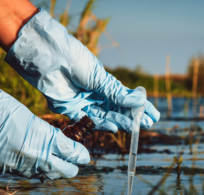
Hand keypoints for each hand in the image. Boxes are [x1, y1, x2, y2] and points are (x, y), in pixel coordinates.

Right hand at [0, 72, 89, 178]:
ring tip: (59, 161)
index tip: (85, 156)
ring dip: (55, 170)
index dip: (81, 155)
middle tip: (75, 160)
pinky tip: (37, 162)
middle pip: (63, 171)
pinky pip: (27, 174)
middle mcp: (33, 157)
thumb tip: (56, 143)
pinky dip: (37, 170)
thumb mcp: (28, 117)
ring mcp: (18, 166)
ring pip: (46, 175)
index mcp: (43, 138)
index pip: (71, 153)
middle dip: (72, 166)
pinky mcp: (4, 169)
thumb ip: (45, 133)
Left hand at [5, 9, 159, 132]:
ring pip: (106, 116)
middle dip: (133, 117)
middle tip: (148, 124)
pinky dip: (102, 125)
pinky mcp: (71, 110)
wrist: (50, 58)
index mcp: (104, 83)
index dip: (140, 107)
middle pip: (117, 110)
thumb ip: (117, 92)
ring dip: (121, 122)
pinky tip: (115, 128)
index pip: (126, 98)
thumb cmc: (75, 60)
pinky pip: (89, 121)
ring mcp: (84, 103)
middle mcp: (95, 94)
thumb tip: (141, 100)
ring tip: (135, 127)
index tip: (153, 114)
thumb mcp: (99, 77)